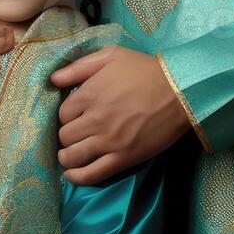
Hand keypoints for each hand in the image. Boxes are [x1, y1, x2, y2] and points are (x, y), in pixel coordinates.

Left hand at [50, 46, 189, 184]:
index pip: (63, 114)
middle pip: (65, 136)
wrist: (180, 91)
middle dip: (67, 135)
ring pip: (73, 156)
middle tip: (75, 134)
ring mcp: (109, 141)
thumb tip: (53, 79)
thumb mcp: (112, 56)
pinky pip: (93, 174)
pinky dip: (78, 177)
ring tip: (68, 155)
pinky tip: (72, 175)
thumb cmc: (146, 71)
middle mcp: (95, 120)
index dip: (67, 116)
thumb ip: (80, 66)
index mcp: (89, 94)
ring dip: (66, 157)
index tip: (76, 116)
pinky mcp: (123, 158)